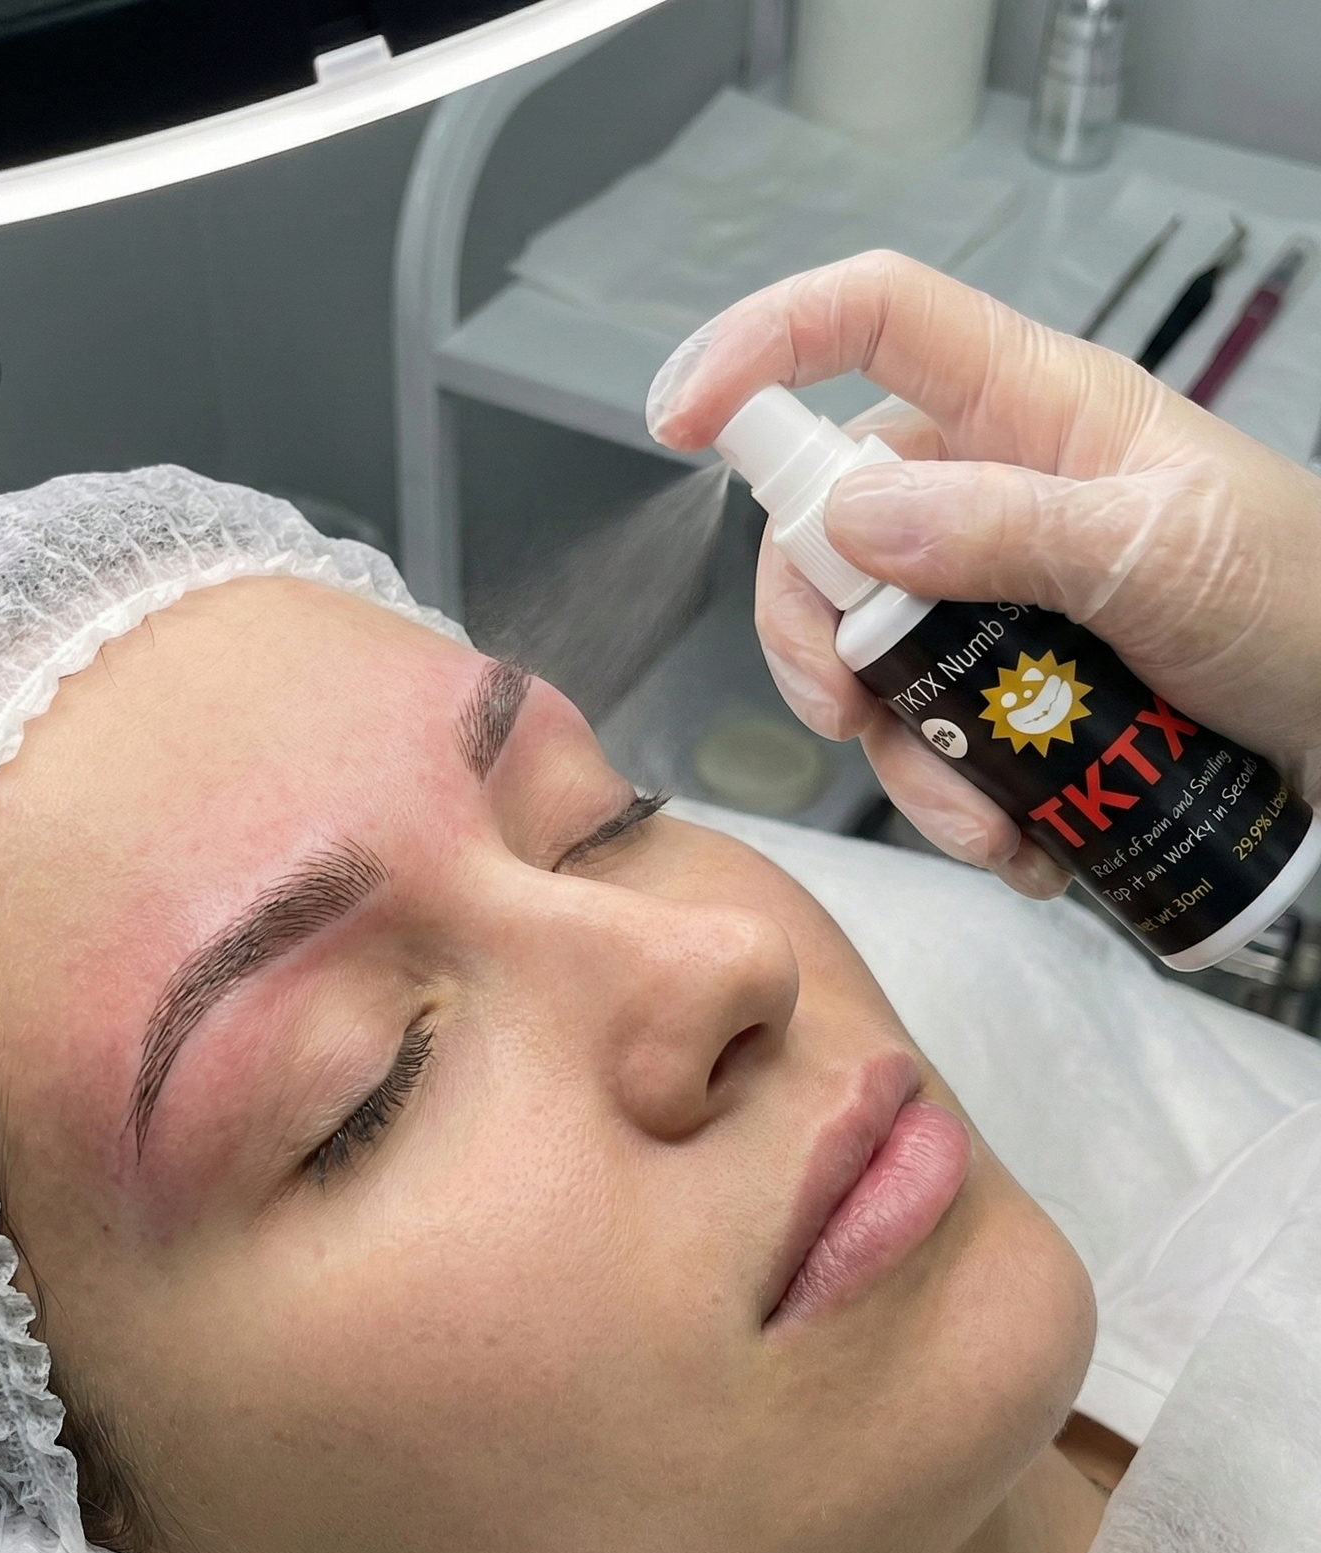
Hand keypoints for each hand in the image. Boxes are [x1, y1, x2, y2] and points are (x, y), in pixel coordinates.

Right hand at [648, 251, 1320, 898]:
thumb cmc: (1305, 607)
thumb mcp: (1162, 557)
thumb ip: (1007, 528)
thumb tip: (850, 520)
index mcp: (1031, 407)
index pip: (872, 322)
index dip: (763, 344)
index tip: (681, 421)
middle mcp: (987, 486)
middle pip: (824, 525)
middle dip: (814, 633)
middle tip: (845, 718)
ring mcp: (987, 587)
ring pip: (863, 650)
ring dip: (901, 753)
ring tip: (986, 824)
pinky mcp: (1000, 678)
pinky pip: (920, 729)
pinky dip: (947, 798)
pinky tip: (1016, 842)